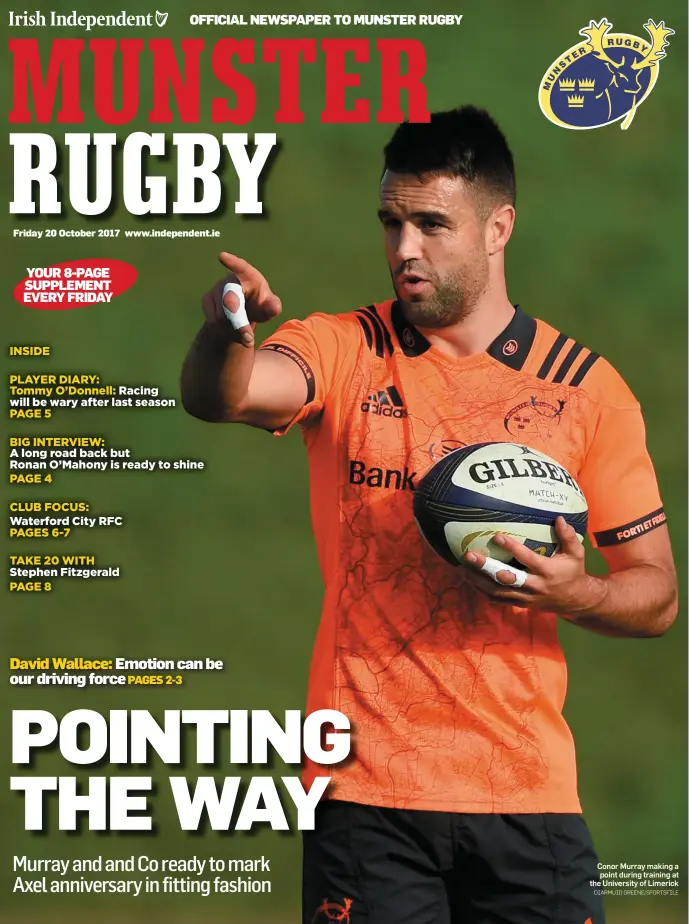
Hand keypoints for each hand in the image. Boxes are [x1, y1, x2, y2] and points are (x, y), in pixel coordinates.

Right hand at [202, 252, 281, 346]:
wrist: (241, 316)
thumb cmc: (259, 306)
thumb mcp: (268, 308)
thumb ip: (271, 307)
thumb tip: (274, 307)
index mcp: (248, 276)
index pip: (240, 267)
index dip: (232, 262)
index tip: (222, 256)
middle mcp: (229, 281)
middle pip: (229, 299)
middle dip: (238, 320)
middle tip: (248, 338)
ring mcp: (216, 290)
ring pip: (221, 315)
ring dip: (235, 330)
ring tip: (246, 336)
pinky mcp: (206, 301)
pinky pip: (214, 321)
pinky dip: (226, 332)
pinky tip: (233, 332)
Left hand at [462, 516, 606, 613]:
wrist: (577, 601)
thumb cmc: (574, 572)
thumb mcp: (577, 554)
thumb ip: (568, 536)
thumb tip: (559, 518)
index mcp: (547, 571)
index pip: (526, 558)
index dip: (511, 548)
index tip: (496, 536)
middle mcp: (535, 586)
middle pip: (506, 577)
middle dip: (486, 568)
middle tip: (470, 556)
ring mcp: (526, 597)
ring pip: (498, 591)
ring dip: (479, 581)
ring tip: (463, 568)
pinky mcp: (521, 604)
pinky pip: (499, 600)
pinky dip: (484, 592)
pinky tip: (472, 581)